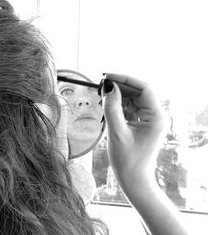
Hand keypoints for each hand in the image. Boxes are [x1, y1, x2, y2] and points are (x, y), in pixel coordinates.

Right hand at [101, 73, 189, 234]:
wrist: (134, 179)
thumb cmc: (127, 160)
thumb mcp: (117, 132)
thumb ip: (111, 107)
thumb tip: (108, 87)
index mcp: (156, 117)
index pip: (143, 88)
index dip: (125, 79)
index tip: (107, 76)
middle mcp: (156, 116)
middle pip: (138, 92)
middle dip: (119, 87)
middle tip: (101, 85)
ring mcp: (150, 119)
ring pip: (133, 98)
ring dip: (118, 95)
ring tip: (102, 96)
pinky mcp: (143, 123)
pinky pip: (131, 107)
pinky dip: (119, 105)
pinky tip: (108, 105)